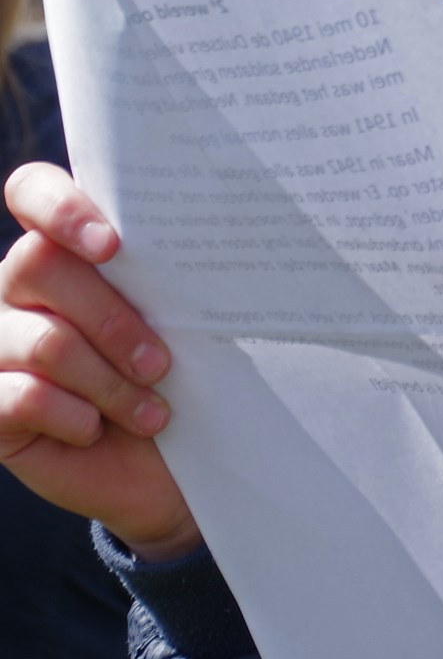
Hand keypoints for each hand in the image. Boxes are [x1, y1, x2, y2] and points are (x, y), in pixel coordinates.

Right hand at [0, 162, 200, 558]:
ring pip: (42, 341)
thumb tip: (207, 247)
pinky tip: (97, 428)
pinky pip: (23, 398)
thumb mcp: (178, 322)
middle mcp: (19, 285)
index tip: (111, 244)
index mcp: (65, 245)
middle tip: (161, 361)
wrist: (163, 467)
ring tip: (152, 411)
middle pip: (38, 264)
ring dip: (108, 380)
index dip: (60, 206)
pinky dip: (74, 416)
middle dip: (110, 317)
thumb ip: (165, 278)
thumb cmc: (178, 376)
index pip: (32, 191)